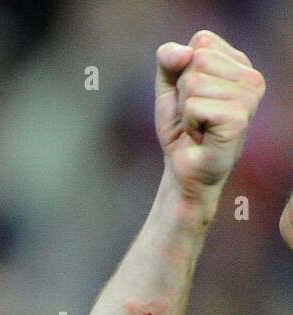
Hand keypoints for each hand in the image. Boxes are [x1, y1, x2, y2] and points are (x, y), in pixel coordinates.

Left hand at [155, 31, 263, 212]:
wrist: (185, 168)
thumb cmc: (181, 127)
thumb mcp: (168, 85)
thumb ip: (168, 58)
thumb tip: (186, 53)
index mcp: (240, 63)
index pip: (201, 41)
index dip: (183, 70)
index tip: (191, 95)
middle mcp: (252, 76)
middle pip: (197, 60)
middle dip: (183, 90)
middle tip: (193, 113)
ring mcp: (249, 97)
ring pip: (193, 82)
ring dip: (185, 108)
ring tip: (198, 125)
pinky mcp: (239, 118)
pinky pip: (194, 106)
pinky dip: (188, 123)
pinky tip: (201, 134)